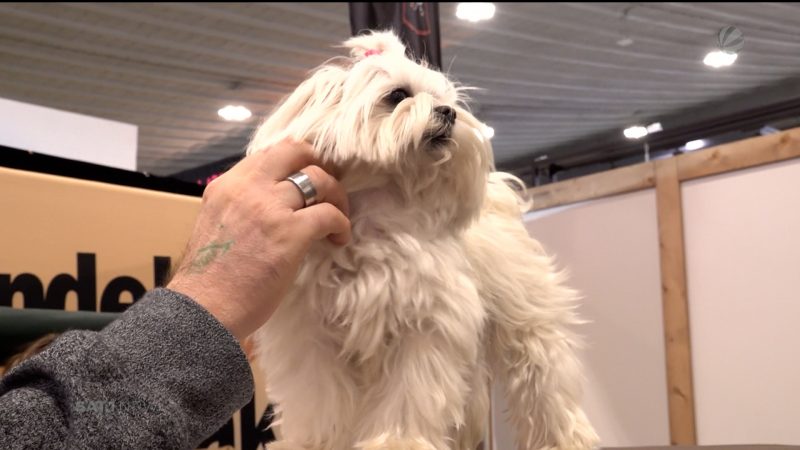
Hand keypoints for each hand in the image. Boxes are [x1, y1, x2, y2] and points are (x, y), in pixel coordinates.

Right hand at [167, 139, 350, 340]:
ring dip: (336, 196)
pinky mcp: (290, 233)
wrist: (204, 310)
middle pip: (295, 150)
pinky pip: (329, 214)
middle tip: (330, 187)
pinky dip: (341, 224)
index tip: (307, 177)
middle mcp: (247, 188)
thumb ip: (242, 207)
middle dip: (319, 163)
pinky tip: (339, 239)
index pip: (268, 153)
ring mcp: (269, 208)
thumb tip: (273, 206)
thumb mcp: (217, 225)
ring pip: (318, 179)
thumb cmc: (210, 281)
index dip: (295, 160)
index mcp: (226, 186)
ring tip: (338, 217)